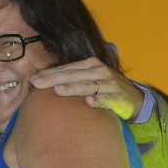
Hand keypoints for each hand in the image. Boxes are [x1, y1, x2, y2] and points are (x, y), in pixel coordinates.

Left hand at [29, 57, 143, 120]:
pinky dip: (99, 100)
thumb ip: (70, 80)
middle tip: (37, 83)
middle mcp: (100, 71)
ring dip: (73, 88)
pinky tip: (89, 102)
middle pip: (73, 75)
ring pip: (88, 85)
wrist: (135, 99)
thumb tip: (41, 82)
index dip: (49, 73)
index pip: (66, 69)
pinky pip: (107, 99)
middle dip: (54, 79)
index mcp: (90, 65)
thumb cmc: (105, 88)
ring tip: (58, 90)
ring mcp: (110, 84)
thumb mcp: (89, 79)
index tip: (32, 79)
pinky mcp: (119, 98)